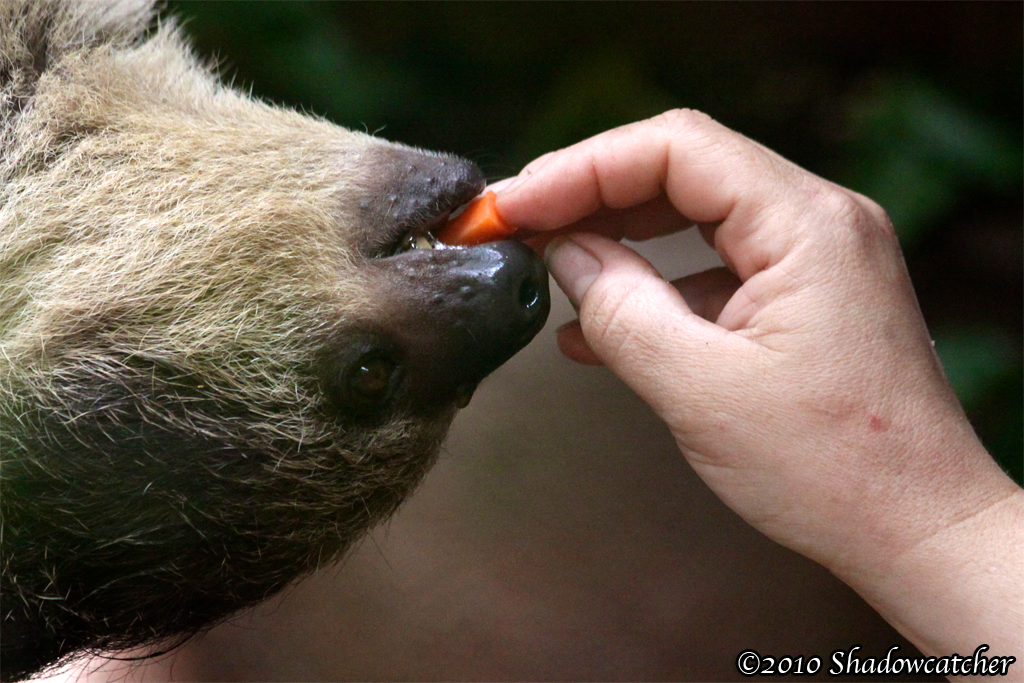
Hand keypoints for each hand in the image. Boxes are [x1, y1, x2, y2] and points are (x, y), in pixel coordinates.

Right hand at [496, 110, 1023, 665]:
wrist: (919, 529)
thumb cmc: (831, 469)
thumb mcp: (699, 388)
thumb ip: (620, 308)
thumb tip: (561, 253)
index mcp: (806, 224)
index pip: (674, 149)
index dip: (580, 169)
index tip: (515, 207)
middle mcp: (819, 221)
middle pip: (682, 169)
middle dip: (591, 194)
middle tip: (518, 224)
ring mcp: (816, 256)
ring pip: (694, 213)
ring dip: (616, 235)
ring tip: (546, 263)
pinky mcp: (806, 294)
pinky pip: (715, 264)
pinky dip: (654, 283)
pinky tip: (598, 323)